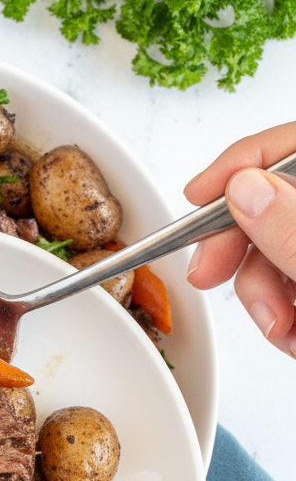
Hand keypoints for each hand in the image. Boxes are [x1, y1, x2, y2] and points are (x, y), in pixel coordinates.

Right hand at [184, 121, 295, 358]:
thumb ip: (292, 228)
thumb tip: (245, 189)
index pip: (290, 144)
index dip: (238, 164)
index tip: (196, 195)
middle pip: (274, 202)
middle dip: (239, 247)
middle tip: (208, 276)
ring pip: (278, 252)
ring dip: (264, 297)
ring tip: (283, 329)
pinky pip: (292, 286)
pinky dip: (286, 315)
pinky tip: (294, 335)